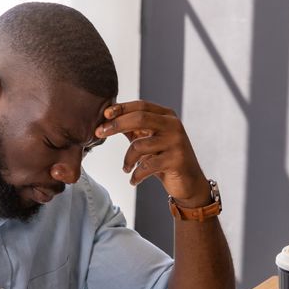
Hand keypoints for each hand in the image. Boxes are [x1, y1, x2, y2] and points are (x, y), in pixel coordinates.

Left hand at [95, 100, 211, 206]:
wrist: (189, 182)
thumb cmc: (165, 158)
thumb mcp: (150, 139)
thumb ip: (134, 128)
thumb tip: (107, 119)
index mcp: (167, 116)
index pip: (141, 105)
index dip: (121, 108)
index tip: (104, 115)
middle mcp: (173, 126)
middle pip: (140, 118)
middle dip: (116, 124)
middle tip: (99, 133)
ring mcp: (176, 142)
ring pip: (140, 145)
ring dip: (127, 159)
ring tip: (126, 168)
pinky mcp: (176, 160)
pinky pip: (147, 166)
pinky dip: (136, 175)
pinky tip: (133, 180)